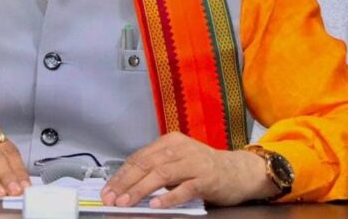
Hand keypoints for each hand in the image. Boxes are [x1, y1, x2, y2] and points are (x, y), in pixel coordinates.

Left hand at [100, 132, 276, 207]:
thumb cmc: (205, 168)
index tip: (108, 190)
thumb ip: (157, 169)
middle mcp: (179, 148)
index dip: (121, 174)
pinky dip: (168, 197)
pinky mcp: (206, 178)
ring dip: (140, 189)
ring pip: (161, 174)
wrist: (239, 171)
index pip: (139, 158)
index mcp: (169, 142)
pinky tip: (155, 205)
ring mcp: (193, 162)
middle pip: (146, 164)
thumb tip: (128, 185)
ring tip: (126, 202)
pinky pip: (184, 188)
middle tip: (111, 198)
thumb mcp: (178, 162)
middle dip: (125, 182)